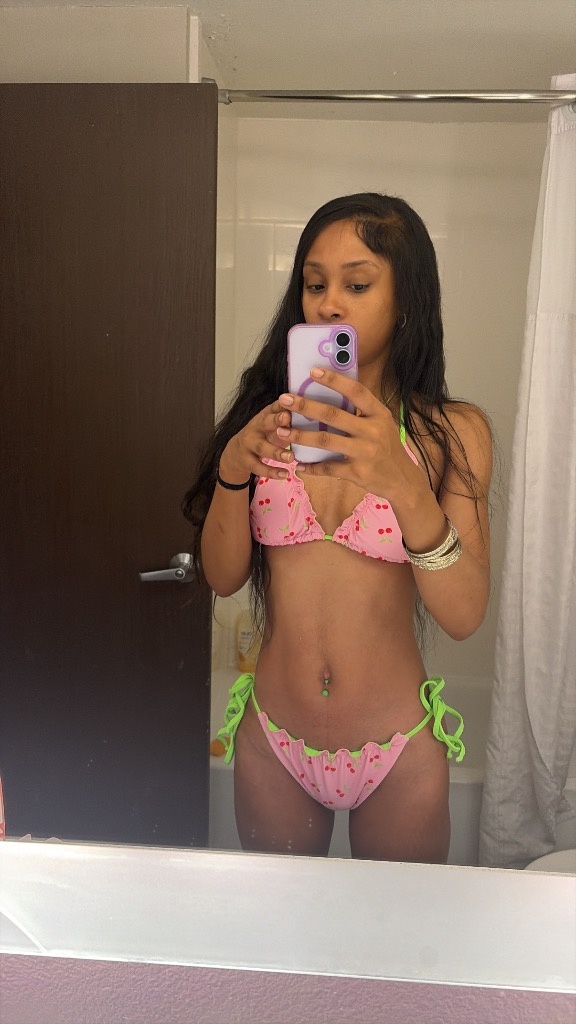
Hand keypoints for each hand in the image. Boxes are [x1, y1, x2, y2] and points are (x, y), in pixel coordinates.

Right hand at [219, 400, 298, 481]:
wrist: (235, 454)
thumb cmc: (263, 436)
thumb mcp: (273, 427)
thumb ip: (288, 421)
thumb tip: (312, 415)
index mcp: (265, 416)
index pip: (274, 407)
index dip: (283, 404)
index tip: (294, 402)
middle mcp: (255, 427)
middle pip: (265, 422)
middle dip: (276, 420)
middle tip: (288, 419)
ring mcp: (248, 444)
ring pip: (262, 447)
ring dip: (276, 452)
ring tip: (291, 457)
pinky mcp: (246, 460)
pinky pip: (259, 467)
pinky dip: (272, 472)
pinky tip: (285, 474)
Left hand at [277, 367, 422, 496]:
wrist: (402, 479)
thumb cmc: (386, 447)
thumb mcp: (382, 424)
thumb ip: (361, 411)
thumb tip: (331, 393)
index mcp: (379, 414)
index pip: (356, 391)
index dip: (334, 380)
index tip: (312, 371)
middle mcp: (373, 431)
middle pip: (333, 415)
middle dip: (306, 406)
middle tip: (284, 399)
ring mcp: (365, 452)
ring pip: (326, 441)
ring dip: (300, 435)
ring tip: (282, 431)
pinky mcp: (358, 472)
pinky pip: (328, 467)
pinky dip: (311, 466)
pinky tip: (298, 463)